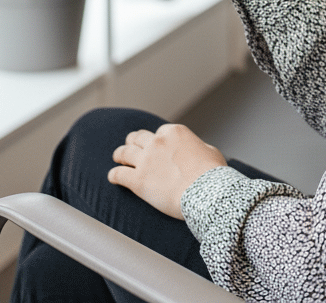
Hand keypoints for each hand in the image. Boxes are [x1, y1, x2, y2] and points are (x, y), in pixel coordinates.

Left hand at [109, 124, 226, 218]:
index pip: (159, 132)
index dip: (157, 141)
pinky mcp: (137, 180)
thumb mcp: (209, 151)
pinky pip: (118, 174)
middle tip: (131, 147)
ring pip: (124, 152)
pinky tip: (113, 177)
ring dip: (119, 155)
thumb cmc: (213, 175)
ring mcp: (146, 160)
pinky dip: (114, 175)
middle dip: (134, 142)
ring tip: (117, 158)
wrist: (206, 194)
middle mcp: (157, 142)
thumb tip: (196, 151)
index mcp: (175, 132)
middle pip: (137, 137)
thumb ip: (196, 147)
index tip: (157, 147)